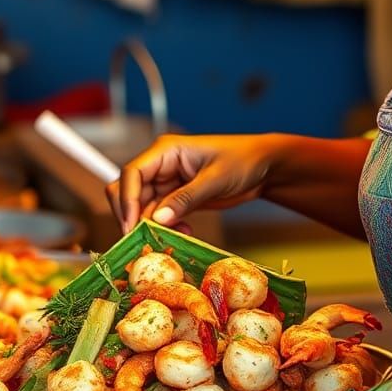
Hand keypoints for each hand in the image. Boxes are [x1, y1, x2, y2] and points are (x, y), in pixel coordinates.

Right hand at [107, 133, 281, 232]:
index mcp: (166, 150)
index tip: (132, 225)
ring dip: (153, 226)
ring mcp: (167, 183)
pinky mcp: (176, 198)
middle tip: (144, 240)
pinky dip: (166, 227)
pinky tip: (183, 233)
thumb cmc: (244, 160)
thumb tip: (157, 218)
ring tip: (171, 238)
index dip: (127, 199)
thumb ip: (186, 198)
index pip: (132, 173)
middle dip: (133, 216)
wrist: (264, 167)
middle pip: (130, 192)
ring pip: (143, 208)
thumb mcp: (215, 179)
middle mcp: (161, 166)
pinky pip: (160, 216)